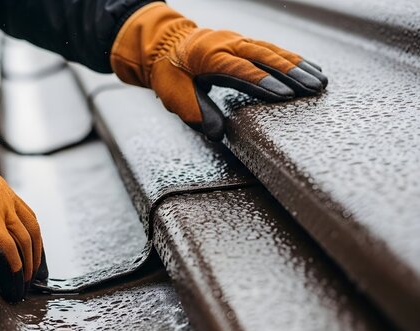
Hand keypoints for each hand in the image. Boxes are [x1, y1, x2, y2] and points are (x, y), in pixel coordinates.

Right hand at [0, 134, 45, 301]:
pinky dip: (15, 260)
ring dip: (29, 258)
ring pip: (25, 237)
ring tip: (26, 274)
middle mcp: (3, 195)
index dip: (31, 233)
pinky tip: (16, 270)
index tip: (31, 247)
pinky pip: (9, 245)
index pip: (25, 212)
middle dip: (35, 248)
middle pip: (31, 225)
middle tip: (34, 266)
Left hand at [110, 2, 326, 140]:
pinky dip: (293, 59)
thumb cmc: (170, 73)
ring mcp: (238, 40)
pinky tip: (312, 68)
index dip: (263, 82)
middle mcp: (227, 43)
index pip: (240, 70)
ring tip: (321, 82)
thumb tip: (218, 134)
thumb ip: (196, 112)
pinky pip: (272, 49)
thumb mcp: (174, 94)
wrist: (165, 44)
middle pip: (264, 57)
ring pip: (272, 51)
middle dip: (291, 73)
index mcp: (209, 56)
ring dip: (298, 66)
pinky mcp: (245, 42)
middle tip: (314, 89)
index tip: (285, 95)